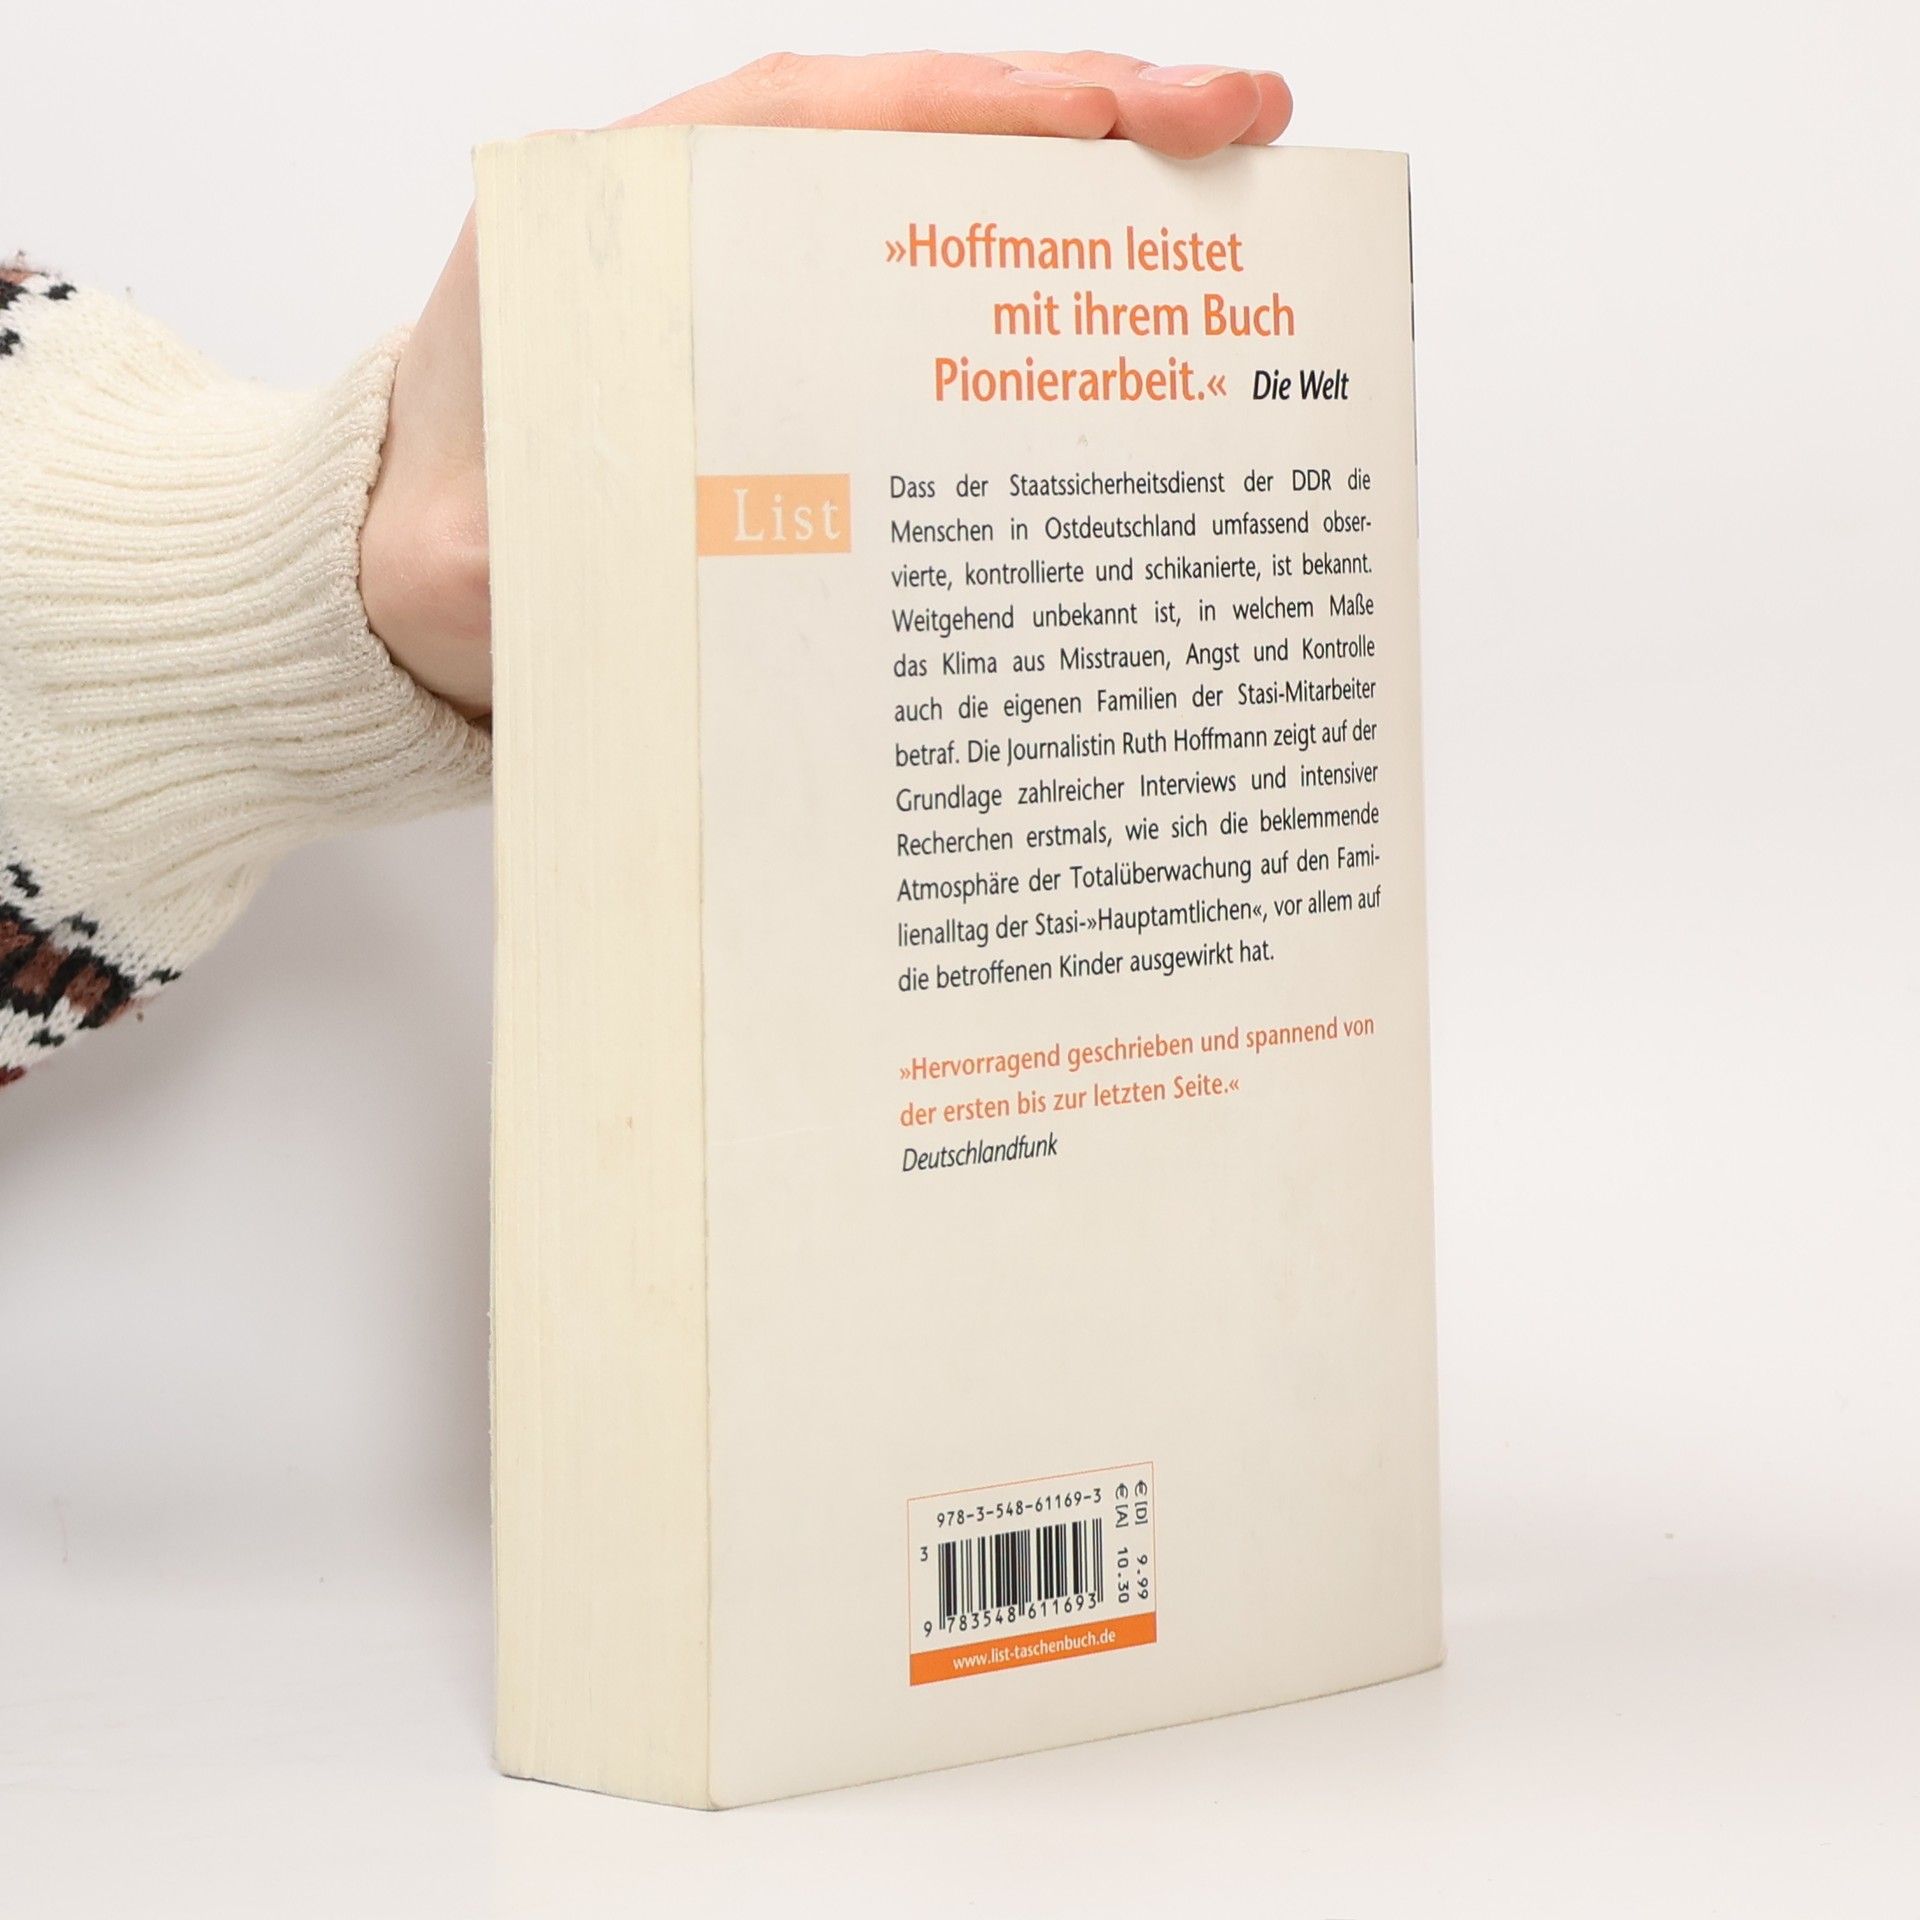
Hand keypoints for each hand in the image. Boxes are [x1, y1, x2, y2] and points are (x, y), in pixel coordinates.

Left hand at [358, 51, 1293, 720]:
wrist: (403, 568)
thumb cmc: (449, 518)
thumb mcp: (488, 517)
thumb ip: (554, 516)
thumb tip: (640, 547)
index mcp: (658, 210)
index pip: (866, 119)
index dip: (1027, 109)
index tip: (1171, 114)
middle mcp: (729, 229)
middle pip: (935, 150)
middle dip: (1098, 141)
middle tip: (1249, 145)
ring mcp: (771, 296)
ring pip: (944, 232)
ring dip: (1077, 231)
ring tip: (1217, 242)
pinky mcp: (798, 376)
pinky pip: (921, 334)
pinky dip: (1013, 337)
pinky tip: (1097, 370)